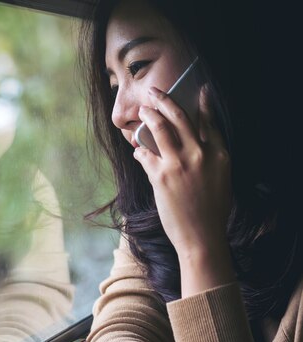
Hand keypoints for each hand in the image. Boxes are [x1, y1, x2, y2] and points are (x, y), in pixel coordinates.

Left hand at [133, 86, 233, 295]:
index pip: (209, 122)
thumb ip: (210, 159)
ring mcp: (179, 164)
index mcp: (219, 155)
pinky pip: (145, 155)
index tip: (198, 89)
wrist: (201, 237)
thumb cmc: (211, 212)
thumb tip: (194, 146)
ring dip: (148, 116)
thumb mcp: (220, 180)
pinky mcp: (160, 176)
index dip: (203, 104)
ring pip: (160, 129)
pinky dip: (140, 151)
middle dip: (165, 101)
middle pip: (180, 118)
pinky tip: (137, 150)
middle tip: (155, 92)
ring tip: (142, 110)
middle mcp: (200, 155)